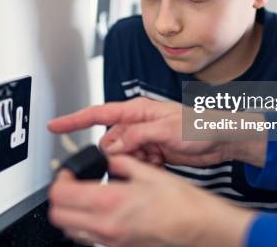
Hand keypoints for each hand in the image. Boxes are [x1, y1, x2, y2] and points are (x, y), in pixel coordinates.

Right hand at [48, 97, 267, 167]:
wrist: (221, 139)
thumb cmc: (199, 125)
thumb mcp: (165, 129)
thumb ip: (135, 137)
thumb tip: (111, 146)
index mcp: (136, 110)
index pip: (98, 114)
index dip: (74, 120)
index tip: (55, 125)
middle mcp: (137, 123)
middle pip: (110, 141)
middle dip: (120, 152)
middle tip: (143, 153)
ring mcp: (144, 138)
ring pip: (122, 155)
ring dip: (135, 161)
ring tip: (158, 156)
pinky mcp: (153, 151)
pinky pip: (136, 163)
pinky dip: (145, 166)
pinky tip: (161, 160)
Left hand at [48, 155, 255, 246]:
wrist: (198, 226)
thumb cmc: (180, 202)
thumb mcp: (147, 172)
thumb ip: (121, 163)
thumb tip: (109, 158)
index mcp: (109, 200)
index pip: (61, 194)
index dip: (59, 179)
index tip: (67, 172)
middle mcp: (105, 225)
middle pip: (57, 217)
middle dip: (58, 198)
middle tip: (70, 184)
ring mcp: (110, 241)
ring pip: (70, 231)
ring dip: (69, 213)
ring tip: (82, 198)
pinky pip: (88, 239)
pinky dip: (84, 226)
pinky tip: (99, 212)